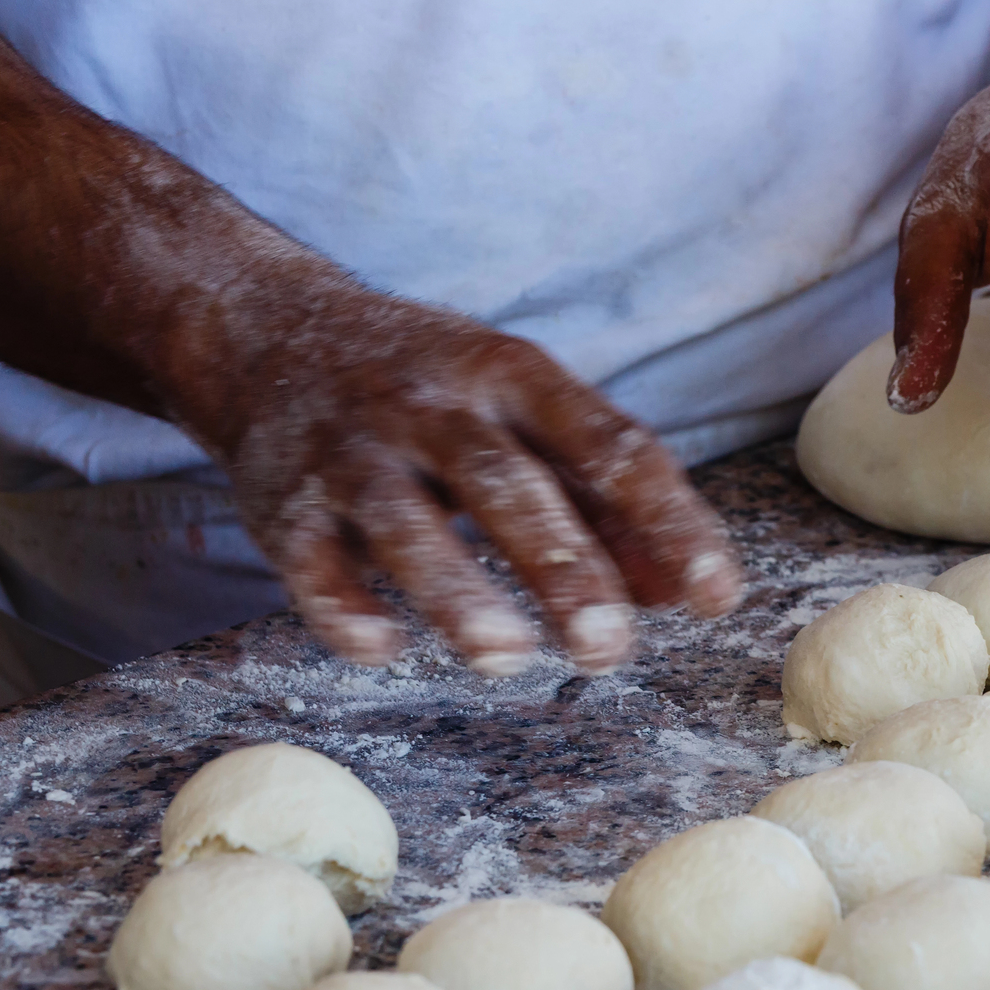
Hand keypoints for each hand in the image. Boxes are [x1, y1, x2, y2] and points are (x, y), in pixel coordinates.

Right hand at [0, 30, 740, 677]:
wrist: (269, 334)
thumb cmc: (440, 397)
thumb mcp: (531, 421)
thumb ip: (610, 506)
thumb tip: (689, 593)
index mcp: (517, 378)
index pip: (611, 446)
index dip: (671, 522)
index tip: (720, 596)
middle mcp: (434, 406)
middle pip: (506, 484)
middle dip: (562, 568)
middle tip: (610, 648)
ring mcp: (353, 451)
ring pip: (406, 524)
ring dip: (457, 592)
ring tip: (508, 655)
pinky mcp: (283, 502)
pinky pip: (311, 562)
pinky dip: (344, 607)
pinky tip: (385, 648)